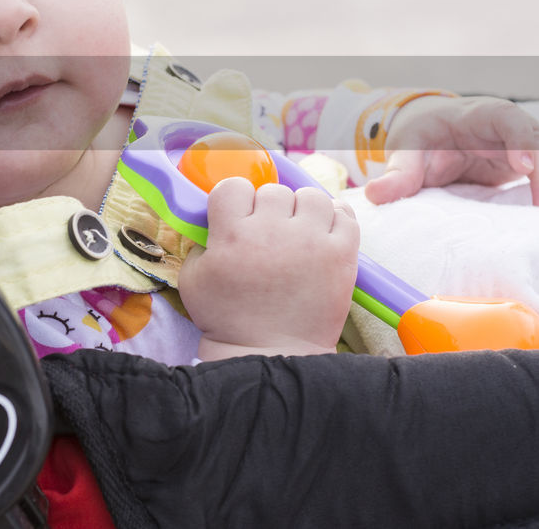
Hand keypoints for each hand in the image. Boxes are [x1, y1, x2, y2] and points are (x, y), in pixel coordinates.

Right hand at [179, 178, 358, 360]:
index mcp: (233, 234)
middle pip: (274, 191)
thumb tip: (219, 220)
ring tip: (299, 231)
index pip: (234, 186)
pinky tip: (323, 233)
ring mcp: (311, 242)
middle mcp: (273, 231)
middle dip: (269, 209)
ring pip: (312, 196)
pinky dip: (335, 219)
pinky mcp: (341, 255)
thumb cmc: (227, 318)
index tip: (238, 217)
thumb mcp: (193, 279)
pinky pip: (344, 215)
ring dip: (303, 210)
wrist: (269, 353)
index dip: (234, 199)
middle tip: (269, 234)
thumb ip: (202, 242)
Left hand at [364, 96, 538, 206]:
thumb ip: (396, 175)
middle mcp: (513, 124)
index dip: (522, 143)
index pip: (511, 123)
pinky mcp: (537, 160)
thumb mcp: (406, 153)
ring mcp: (529, 141)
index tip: (523, 171)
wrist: (433, 134)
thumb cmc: (422, 139)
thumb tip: (374, 195)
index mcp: (483, 115)